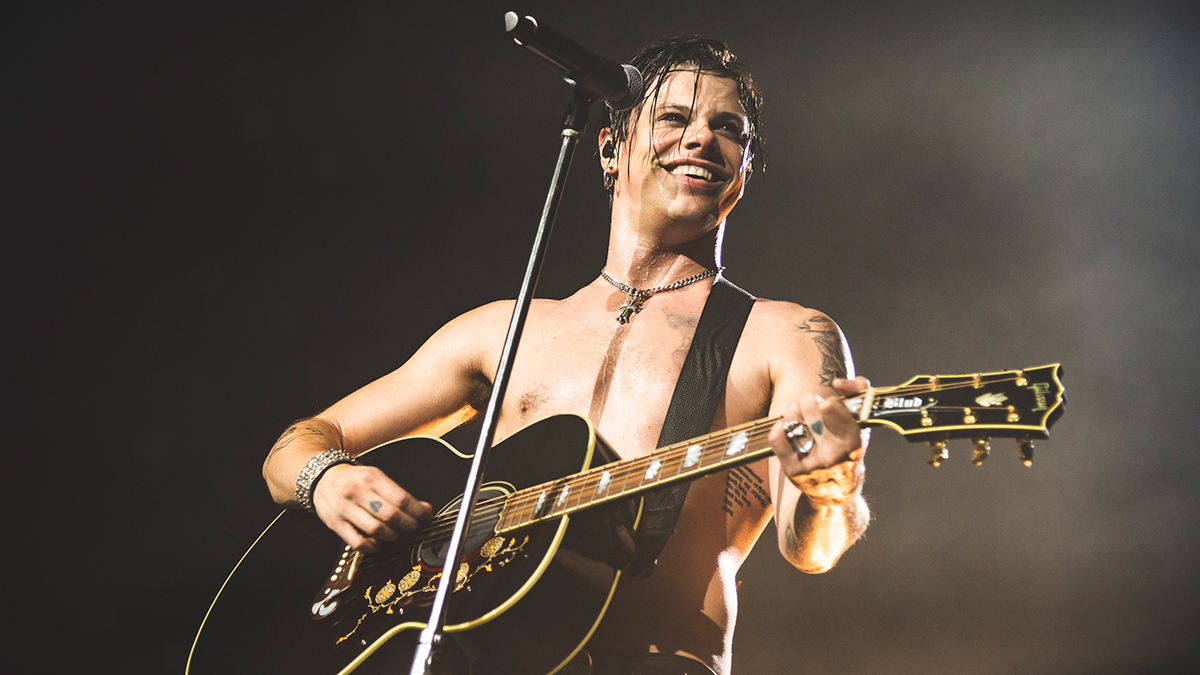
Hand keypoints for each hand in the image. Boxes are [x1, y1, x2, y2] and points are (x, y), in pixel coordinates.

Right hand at [312, 464, 432, 551]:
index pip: (400, 498)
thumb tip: (422, 508)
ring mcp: (345, 509)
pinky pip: (357, 542)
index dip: (418, 511)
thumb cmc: (352, 479)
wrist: (320, 477)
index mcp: (371, 477)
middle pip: (390, 515)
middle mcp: (357, 492)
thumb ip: (396, 492)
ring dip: (392, 535)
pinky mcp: (335, 524)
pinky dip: (372, 546)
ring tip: (395, 533)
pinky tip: (377, 542)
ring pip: (376, 529)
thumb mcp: (374, 476)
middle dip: (408, 524)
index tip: (426, 515)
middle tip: (413, 526)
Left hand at [769, 376, 869, 505]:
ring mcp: (812, 465)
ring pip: (793, 422)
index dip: (829, 401)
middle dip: (809, 401)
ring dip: (792, 411)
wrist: (837, 493)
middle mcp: (833, 455)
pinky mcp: (793, 471)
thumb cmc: (849, 450)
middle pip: (811, 410)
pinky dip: (779, 427)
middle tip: (810, 404)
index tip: (829, 406)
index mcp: (853, 442)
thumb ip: (860, 392)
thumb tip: (838, 382)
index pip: (832, 407)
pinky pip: (777, 439)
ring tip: (797, 412)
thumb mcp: (862, 424)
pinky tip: (786, 427)